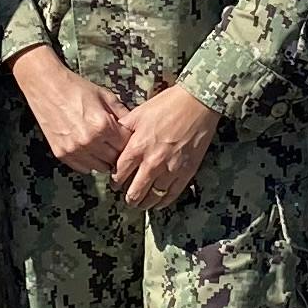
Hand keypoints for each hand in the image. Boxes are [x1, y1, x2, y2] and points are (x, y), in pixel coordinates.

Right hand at [11, 45, 130, 175]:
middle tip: (115, 143)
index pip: (126, 146)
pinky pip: (83, 168)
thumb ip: (122, 113)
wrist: (47, 86)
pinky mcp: (61, 154)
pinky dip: (89, 161)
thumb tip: (136, 127)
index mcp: (102, 125)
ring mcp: (74, 149)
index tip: (126, 137)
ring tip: (103, 147)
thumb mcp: (105, 96)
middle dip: (118, 152)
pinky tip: (89, 149)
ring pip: (100, 167)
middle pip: (114, 159)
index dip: (128, 141)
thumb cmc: (77, 88)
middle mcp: (89, 141)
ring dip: (104, 159)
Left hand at [109, 83, 221, 214]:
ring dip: (144, 202)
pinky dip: (163, 202)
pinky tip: (158, 203)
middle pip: (134, 192)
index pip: (119, 175)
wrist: (197, 104)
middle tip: (127, 197)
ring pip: (152, 197)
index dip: (115, 181)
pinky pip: (171, 194)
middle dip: (128, 197)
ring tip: (140, 203)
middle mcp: (152, 163)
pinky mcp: (186, 172)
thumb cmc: (166, 105)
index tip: (115, 182)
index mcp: (137, 148)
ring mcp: (170, 170)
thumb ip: (123, 130)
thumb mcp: (138, 114)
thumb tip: (111, 139)